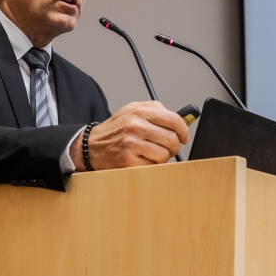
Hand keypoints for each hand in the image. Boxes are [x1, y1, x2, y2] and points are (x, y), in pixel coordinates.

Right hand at [71, 101, 188, 169]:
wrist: (92, 145)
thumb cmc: (116, 129)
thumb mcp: (132, 110)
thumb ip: (155, 110)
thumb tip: (179, 120)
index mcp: (139, 111)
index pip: (173, 120)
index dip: (183, 130)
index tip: (184, 136)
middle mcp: (135, 126)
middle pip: (172, 139)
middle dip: (174, 146)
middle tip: (169, 147)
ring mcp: (132, 144)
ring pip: (164, 154)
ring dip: (163, 157)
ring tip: (152, 153)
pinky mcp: (129, 161)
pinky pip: (153, 166)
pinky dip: (152, 165)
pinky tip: (143, 159)